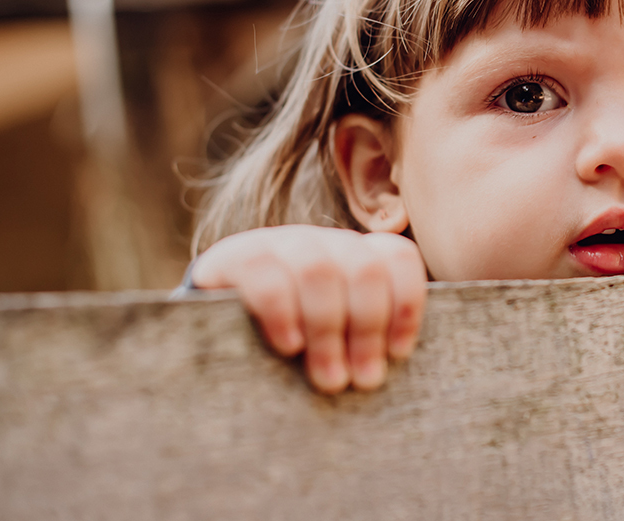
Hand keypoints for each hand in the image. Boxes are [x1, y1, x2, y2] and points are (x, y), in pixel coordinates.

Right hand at [189, 225, 427, 393]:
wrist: (216, 321)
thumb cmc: (297, 339)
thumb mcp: (338, 336)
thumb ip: (366, 342)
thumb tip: (392, 372)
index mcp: (358, 255)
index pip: (398, 257)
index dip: (406, 303)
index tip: (399, 353)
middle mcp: (325, 242)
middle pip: (364, 268)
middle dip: (369, 329)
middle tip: (363, 381)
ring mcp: (283, 243)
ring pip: (318, 271)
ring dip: (328, 331)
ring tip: (329, 379)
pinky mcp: (240, 256)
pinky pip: (267, 276)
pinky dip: (284, 314)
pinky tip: (290, 348)